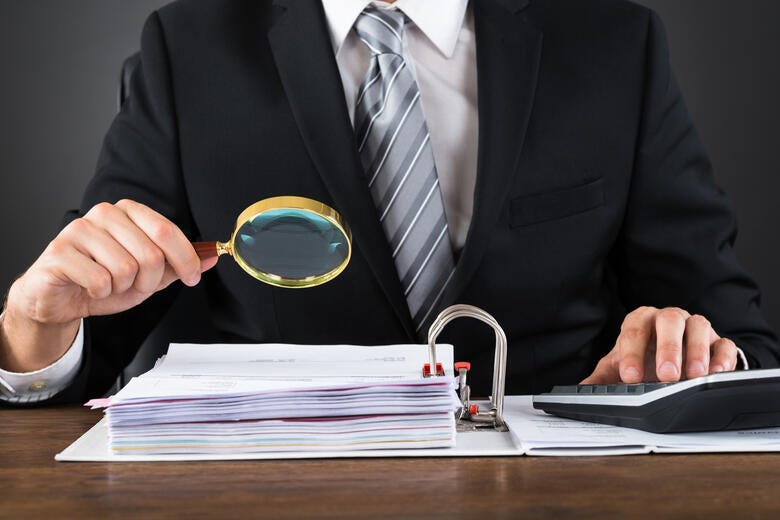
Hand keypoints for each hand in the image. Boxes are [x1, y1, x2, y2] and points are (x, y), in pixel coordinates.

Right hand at [0, 199, 216, 371]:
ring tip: (111, 284)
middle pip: (150, 254)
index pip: (167, 230)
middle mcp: (104, 214)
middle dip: (151, 281)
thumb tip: (211, 256)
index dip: (185, 258)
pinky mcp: (60, 250)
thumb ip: (177, 264)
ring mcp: (79, 230)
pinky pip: (100, 279)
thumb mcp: (149, 275)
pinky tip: (91, 287)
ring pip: (126, 268)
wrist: (60, 298)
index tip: (191, 277)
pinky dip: (101, 292)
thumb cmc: (104, 281)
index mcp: (128, 212)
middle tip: (137, 285)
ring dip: (124, 287)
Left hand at [581, 306, 738, 383]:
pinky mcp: (718, 341)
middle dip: (668, 347)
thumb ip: (601, 379)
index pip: (634, 329)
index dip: (631, 352)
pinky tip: (715, 374)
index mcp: (640, 321)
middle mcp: (668, 318)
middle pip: (670, 320)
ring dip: (697, 351)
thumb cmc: (642, 360)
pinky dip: (722, 358)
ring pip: (699, 326)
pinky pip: (724, 344)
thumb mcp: (618, 368)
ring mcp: (695, 327)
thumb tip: (580, 393)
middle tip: (666, 375)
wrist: (670, 359)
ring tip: (693, 377)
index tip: (630, 377)